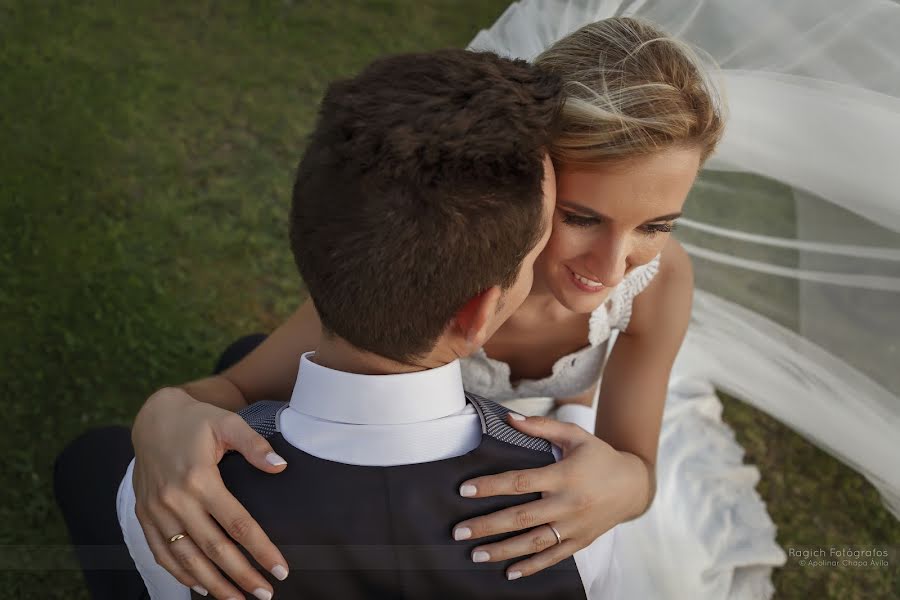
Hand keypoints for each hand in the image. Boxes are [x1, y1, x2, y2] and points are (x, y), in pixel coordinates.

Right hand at [131, 387, 289, 598]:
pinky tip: (202, 587)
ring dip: (214, 584)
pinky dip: (181, 574)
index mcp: (199, 479)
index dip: (260, 549)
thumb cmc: (196, 421)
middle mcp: (175, 501)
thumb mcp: (227, 423)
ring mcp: (156, 512)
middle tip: (265, 594)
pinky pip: (161, 553)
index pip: (237, 524)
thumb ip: (254, 445)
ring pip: (187, 558)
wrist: (153, 418)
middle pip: (214, 549)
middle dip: (241, 576)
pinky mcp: (144, 516)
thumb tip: (280, 466)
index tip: (280, 569)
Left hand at [451, 414, 649, 579]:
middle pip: (521, 517)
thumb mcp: (574, 435)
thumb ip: (542, 427)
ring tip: (476, 554)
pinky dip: (531, 567)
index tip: (465, 490)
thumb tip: (509, 419)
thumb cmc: (599, 456)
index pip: (521, 482)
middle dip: (487, 525)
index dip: (491, 486)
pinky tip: (509, 572)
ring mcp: (574, 526)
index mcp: (564, 476)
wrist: (633, 486)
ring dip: (503, 550)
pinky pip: (552, 557)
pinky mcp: (579, 542)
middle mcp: (568, 504)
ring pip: (533, 542)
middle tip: (459, 531)